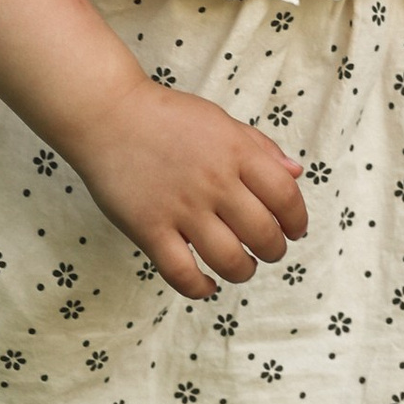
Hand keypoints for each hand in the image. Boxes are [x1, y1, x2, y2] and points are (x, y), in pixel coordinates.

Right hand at [69, 84, 307, 298]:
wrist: (106, 114)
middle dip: (274, 250)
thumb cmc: (165, 117)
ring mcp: (181, 208)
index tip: (294, 230)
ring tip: (241, 266)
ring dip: (244, 271)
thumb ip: (260, 147)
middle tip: (268, 250)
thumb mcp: (220, 120)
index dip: (297, 220)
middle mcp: (214, 181)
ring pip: (229, 260)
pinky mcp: (149, 228)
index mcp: (236, 152)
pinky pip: (182, 274)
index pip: (285, 197)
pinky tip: (206, 284)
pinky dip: (200, 288)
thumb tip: (296, 174)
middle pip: (263, 234)